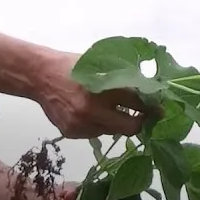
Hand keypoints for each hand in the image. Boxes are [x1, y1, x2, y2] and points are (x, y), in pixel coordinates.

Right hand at [32, 51, 153, 138]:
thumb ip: (122, 78)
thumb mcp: (100, 65)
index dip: (152, 107)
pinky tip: (90, 112)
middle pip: (129, 127)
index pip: (137, 102)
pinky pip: (95, 133)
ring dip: (116, 122)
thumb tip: (148, 91)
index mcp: (102, 89)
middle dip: (140, 122)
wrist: (39, 75)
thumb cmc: (72, 66)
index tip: (160, 109)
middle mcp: (92, 110)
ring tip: (109, 109)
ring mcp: (81, 124)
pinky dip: (98, 124)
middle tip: (144, 116)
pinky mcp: (71, 133)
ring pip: (112, 132)